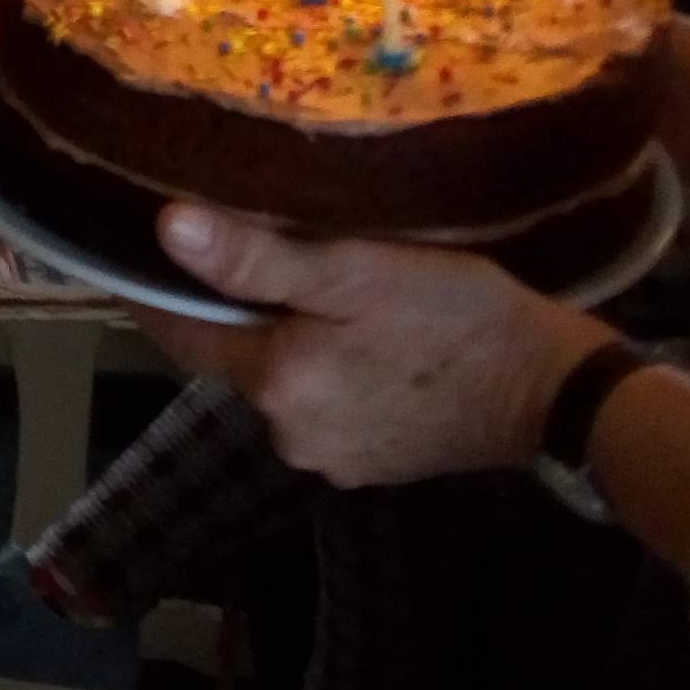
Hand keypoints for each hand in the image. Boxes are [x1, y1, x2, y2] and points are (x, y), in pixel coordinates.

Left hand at [140, 202, 609, 486]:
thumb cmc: (456, 319)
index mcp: (275, 385)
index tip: (131, 248)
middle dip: (240, 309)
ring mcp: (334, 456)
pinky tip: (364, 338)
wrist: (559, 393)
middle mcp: (290, 435)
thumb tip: (166, 228)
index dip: (155, 289)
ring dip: (291, 340)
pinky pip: (328, 403)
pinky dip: (330, 368)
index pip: (182, 333)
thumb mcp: (357, 273)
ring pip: (286, 380)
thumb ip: (256, 260)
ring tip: (319, 288)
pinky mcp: (376, 461)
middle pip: (237, 357)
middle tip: (252, 248)